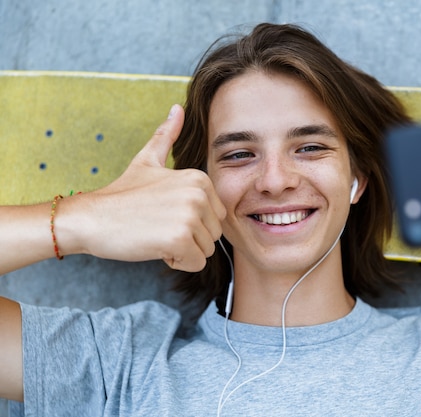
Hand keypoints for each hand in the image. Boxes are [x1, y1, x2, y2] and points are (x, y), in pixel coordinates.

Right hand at [62, 104, 225, 270]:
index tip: (164, 214)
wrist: (90, 217)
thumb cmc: (121, 195)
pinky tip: (154, 246)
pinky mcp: (179, 238)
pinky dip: (176, 262)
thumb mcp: (147, 160)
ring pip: (205, 250)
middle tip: (159, 226)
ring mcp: (190, 215)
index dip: (191, 222)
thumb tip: (179, 108)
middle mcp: (199, 193)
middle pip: (213, 235)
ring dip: (181, 251)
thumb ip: (166, 136)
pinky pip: (195, 263)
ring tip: (155, 234)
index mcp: (199, 178)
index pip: (216, 217)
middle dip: (189, 238)